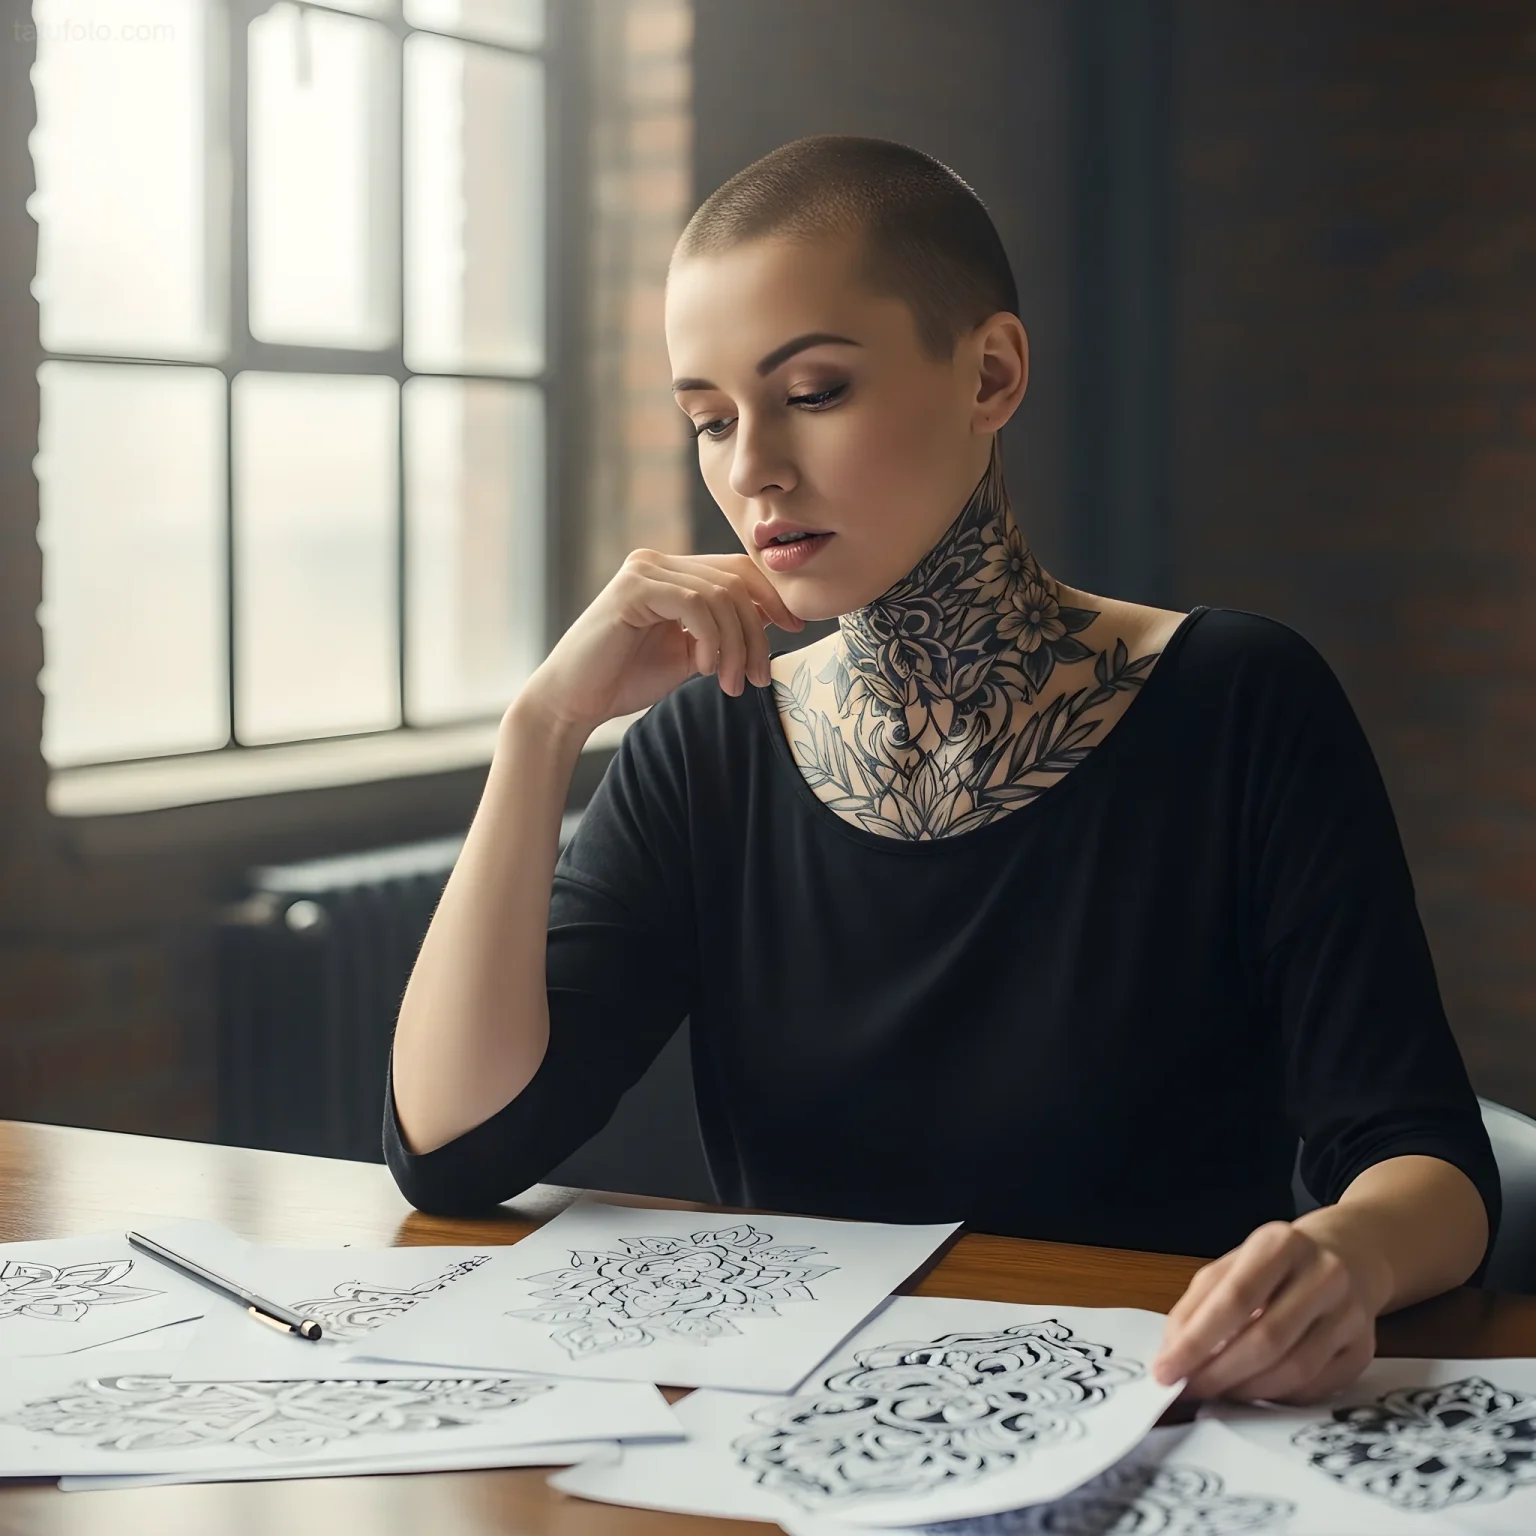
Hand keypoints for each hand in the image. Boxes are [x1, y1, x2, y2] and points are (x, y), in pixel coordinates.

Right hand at [518, 549, 803, 731]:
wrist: (574, 703)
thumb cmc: (626, 680)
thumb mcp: (690, 653)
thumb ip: (723, 631)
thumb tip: (773, 615)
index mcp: (670, 572)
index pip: (737, 570)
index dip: (772, 596)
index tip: (795, 629)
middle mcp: (656, 562)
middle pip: (735, 582)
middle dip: (756, 633)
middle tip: (756, 678)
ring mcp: (643, 571)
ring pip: (720, 595)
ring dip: (736, 645)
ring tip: (730, 683)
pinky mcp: (633, 589)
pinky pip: (695, 604)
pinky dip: (711, 639)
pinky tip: (704, 668)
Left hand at [1150, 1217, 1391, 1403]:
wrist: (1348, 1255)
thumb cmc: (1277, 1264)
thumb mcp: (1234, 1264)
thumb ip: (1200, 1302)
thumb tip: (1174, 1351)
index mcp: (1281, 1244)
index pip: (1235, 1299)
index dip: (1196, 1340)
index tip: (1165, 1370)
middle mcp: (1323, 1275)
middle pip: (1266, 1339)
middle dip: (1219, 1373)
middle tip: (1188, 1389)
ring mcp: (1350, 1313)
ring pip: (1294, 1369)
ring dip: (1247, 1390)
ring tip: (1217, 1392)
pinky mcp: (1363, 1349)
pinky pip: (1315, 1386)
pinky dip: (1278, 1395)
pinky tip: (1255, 1392)